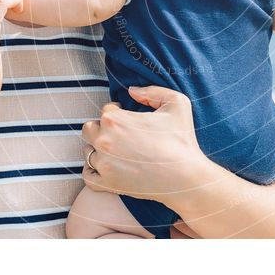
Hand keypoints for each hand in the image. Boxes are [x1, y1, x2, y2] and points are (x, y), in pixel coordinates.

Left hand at [80, 85, 206, 200]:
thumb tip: (132, 91)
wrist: (186, 177)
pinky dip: (92, 171)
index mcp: (115, 119)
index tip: (129, 119)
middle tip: (121, 134)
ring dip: (98, 149)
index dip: (118, 112)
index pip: (106, 110)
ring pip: (88, 152)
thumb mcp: (177, 103)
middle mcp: (104, 141)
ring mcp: (104, 164)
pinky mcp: (108, 184)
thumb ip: (152, 91)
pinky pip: (87, 176)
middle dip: (102, 128)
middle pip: (89, 129)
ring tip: (117, 151)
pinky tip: (105, 167)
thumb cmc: (182, 139)